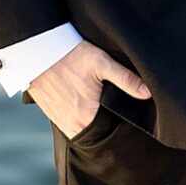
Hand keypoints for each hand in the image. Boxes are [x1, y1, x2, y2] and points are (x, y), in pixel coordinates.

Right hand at [26, 40, 149, 138]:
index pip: (113, 132)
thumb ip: (126, 79)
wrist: (37, 50)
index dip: (124, 125)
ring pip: (87, 132)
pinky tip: (90, 109)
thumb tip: (148, 93)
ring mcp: (62, 122)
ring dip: (96, 126)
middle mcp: (73, 125)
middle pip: (100, 134)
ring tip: (105, 111)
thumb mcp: (101, 62)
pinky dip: (83, 122)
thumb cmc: (69, 54)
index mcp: (87, 116)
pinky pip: (73, 127)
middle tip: (119, 112)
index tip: (131, 117)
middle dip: (111, 126)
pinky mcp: (54, 116)